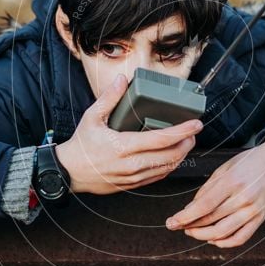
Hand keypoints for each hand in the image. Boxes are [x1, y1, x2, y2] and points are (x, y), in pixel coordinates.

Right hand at [56, 73, 203, 194]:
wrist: (69, 173)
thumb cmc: (81, 146)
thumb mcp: (91, 118)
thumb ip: (109, 98)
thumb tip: (121, 80)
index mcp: (123, 146)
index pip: (161, 138)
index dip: (182, 131)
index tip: (195, 124)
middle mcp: (131, 164)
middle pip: (170, 156)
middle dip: (186, 143)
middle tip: (193, 132)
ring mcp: (132, 177)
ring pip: (166, 169)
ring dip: (181, 156)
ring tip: (187, 143)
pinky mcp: (132, 185)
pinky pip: (157, 177)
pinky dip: (169, 167)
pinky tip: (173, 158)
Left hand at [164, 136, 264, 247]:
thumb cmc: (250, 162)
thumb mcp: (225, 167)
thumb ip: (208, 188)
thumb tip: (191, 208)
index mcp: (232, 181)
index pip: (203, 206)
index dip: (185, 217)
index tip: (171, 222)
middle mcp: (244, 198)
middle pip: (211, 220)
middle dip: (190, 226)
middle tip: (178, 225)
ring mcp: (253, 211)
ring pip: (223, 233)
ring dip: (203, 236)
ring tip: (192, 231)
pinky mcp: (260, 219)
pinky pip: (241, 238)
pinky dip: (224, 243)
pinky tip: (213, 239)